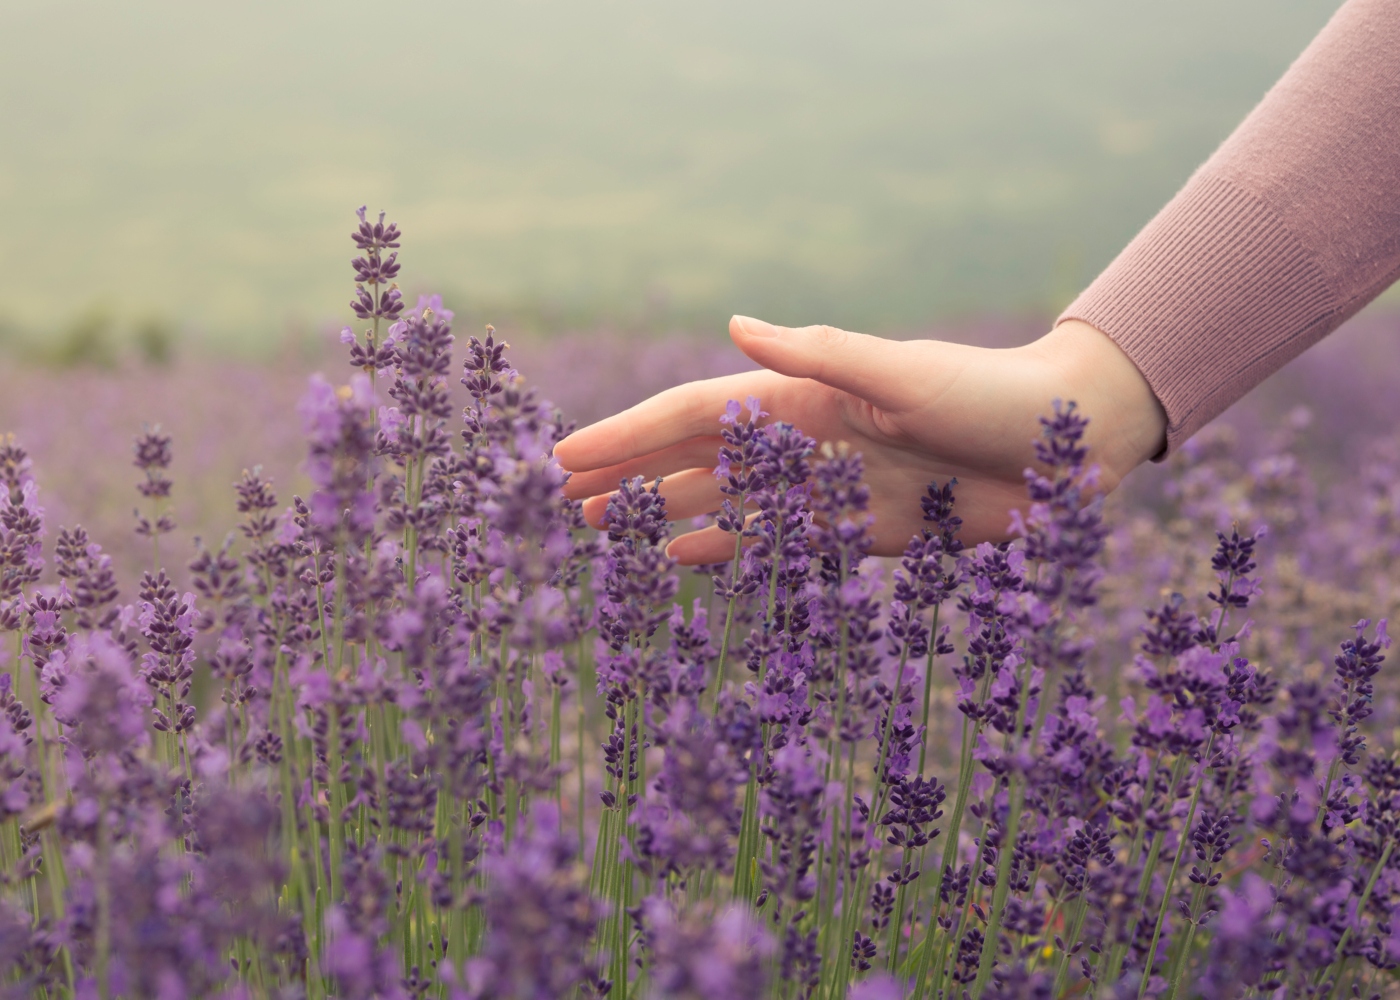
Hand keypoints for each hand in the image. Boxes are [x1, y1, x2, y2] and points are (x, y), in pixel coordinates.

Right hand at [553, 316, 1165, 563]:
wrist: (1068, 445)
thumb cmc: (992, 394)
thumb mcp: (908, 373)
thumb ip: (822, 355)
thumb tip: (734, 323)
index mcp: (803, 395)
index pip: (694, 415)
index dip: (628, 437)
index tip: (567, 459)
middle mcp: (803, 439)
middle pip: (696, 458)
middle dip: (631, 475)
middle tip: (565, 499)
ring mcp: (826, 486)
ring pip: (726, 501)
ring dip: (665, 511)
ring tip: (606, 528)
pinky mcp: (860, 529)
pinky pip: (778, 542)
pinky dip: (728, 548)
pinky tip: (685, 558)